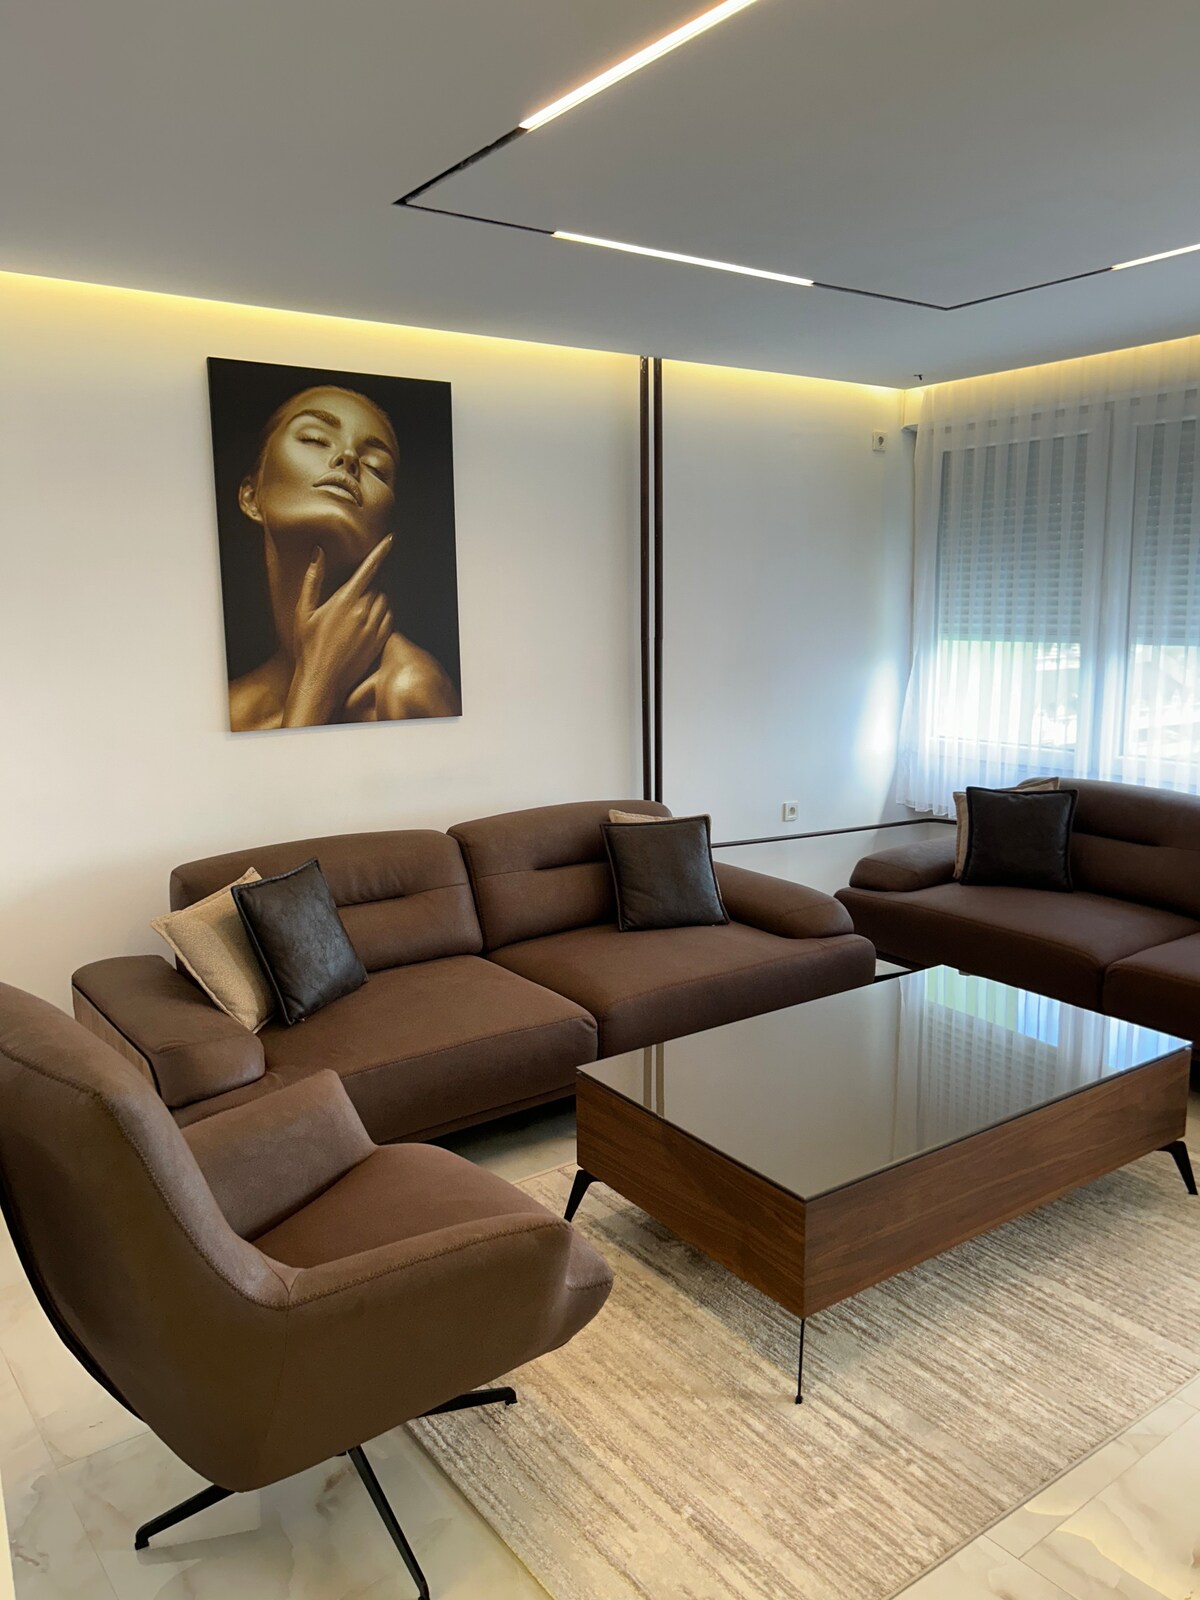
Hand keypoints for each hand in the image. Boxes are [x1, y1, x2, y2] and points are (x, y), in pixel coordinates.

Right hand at [282, 537, 393, 725]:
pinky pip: (390, 618)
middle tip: (354, 595)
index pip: (369, 569)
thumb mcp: (304, 610)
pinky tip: (369, 620)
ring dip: (378, 598)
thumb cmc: (308, 645)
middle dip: (370, 584)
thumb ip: (313, 579)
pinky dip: (384, 614)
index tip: (390, 540)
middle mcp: (363, 611)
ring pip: (386, 601)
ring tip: (359, 610)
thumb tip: (319, 552)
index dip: (381, 552)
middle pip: (378, 585)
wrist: (322, 678)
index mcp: (345, 600)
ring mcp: (374, 627)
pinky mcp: (380, 640)